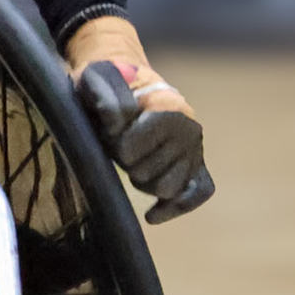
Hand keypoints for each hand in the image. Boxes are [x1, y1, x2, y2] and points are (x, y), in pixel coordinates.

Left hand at [65, 18, 213, 221]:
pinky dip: (175, 207)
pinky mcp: (197, 168)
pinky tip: (151, 215)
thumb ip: (104, 96)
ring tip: (134, 164)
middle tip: (120, 148)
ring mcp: (195, 152)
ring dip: (144, 182)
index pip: (132, 148)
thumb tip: (116, 120)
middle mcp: (190, 131)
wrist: (129, 87)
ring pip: (167, 188)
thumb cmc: (109, 86)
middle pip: (147, 172)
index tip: (109, 132)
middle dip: (128, 164)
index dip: (115, 144)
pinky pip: (198, 193)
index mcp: (169, 109)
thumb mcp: (97, 80)